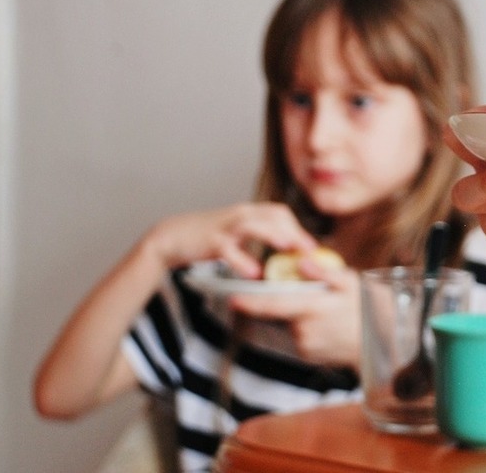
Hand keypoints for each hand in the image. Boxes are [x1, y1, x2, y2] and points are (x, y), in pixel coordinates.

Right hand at [144, 202, 315, 278]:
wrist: (174, 235)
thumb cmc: (210, 236)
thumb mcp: (238, 232)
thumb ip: (259, 235)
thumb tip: (286, 247)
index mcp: (249, 213)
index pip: (280, 213)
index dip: (298, 227)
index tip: (310, 246)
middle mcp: (240, 215)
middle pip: (272, 215)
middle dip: (293, 230)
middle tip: (308, 250)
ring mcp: (226, 226)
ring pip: (252, 225)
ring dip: (271, 234)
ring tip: (286, 247)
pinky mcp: (211, 240)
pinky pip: (228, 249)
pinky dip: (241, 260)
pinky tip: (253, 272)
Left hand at [229, 261, 361, 367]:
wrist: (382, 343)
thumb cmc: (368, 308)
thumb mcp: (351, 283)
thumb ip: (323, 273)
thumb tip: (302, 263)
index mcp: (312, 308)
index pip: (274, 305)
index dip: (252, 303)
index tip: (233, 299)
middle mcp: (304, 330)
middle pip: (283, 312)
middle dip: (292, 303)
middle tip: (320, 300)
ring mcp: (306, 346)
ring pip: (292, 324)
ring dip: (302, 315)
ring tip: (330, 313)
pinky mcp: (308, 355)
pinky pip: (300, 336)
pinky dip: (308, 328)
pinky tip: (329, 326)